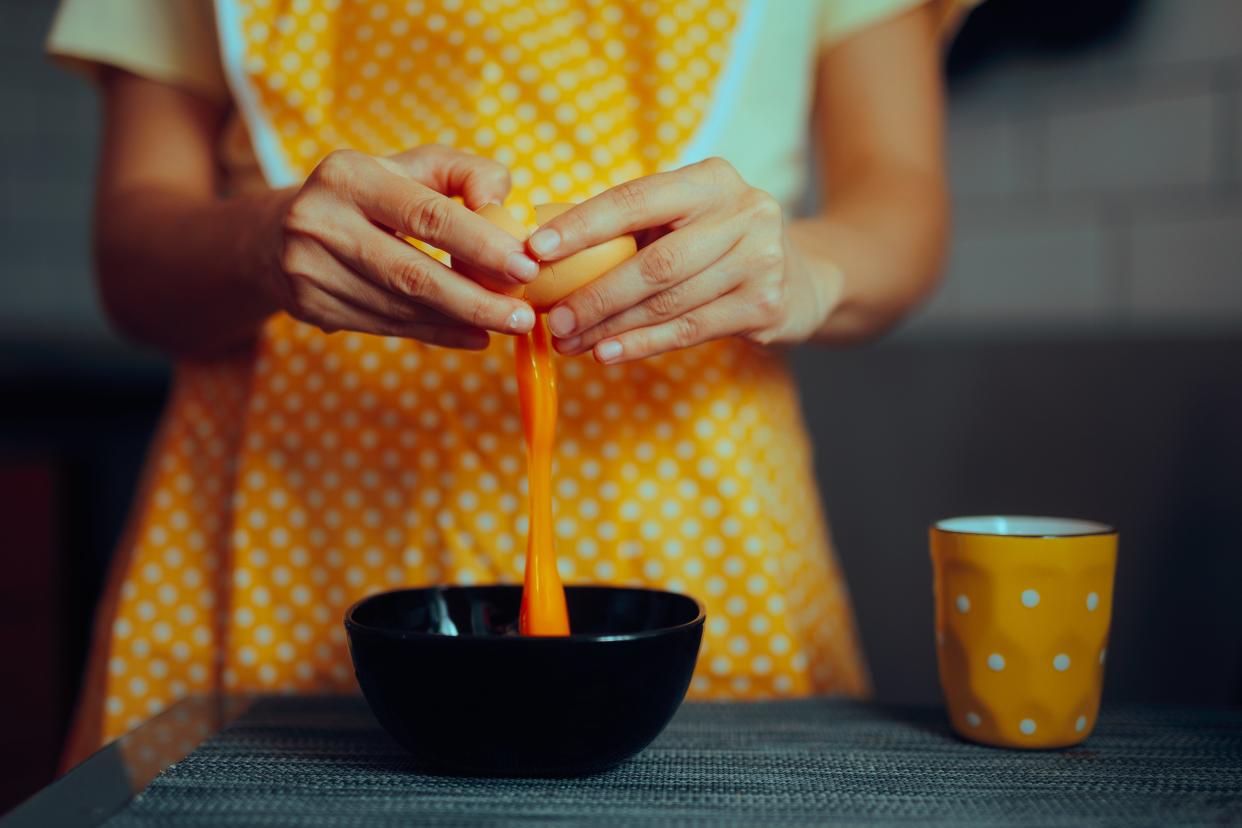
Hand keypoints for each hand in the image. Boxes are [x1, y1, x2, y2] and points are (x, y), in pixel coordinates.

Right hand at [270, 145, 540, 348]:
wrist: (280, 232)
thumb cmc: (370, 194)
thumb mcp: (413, 167)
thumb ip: (466, 173)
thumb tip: (503, 204)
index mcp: (349, 175)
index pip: (426, 215)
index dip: (480, 245)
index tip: (525, 267)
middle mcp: (320, 221)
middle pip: (412, 273)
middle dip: (476, 300)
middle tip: (525, 316)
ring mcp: (309, 269)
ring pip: (401, 307)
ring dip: (462, 322)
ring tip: (508, 325)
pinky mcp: (310, 306)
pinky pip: (387, 327)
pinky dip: (437, 334)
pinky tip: (474, 336)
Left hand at [526, 157, 833, 362]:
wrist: (800, 275)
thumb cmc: (716, 244)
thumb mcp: (683, 218)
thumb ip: (628, 227)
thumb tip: (539, 247)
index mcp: (710, 179)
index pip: (635, 199)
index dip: (582, 226)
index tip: (535, 250)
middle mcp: (743, 211)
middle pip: (653, 262)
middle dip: (594, 294)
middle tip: (551, 319)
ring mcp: (761, 259)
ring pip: (669, 302)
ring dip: (611, 327)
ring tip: (570, 342)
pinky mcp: (766, 304)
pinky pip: (690, 330)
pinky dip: (643, 344)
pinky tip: (608, 354)